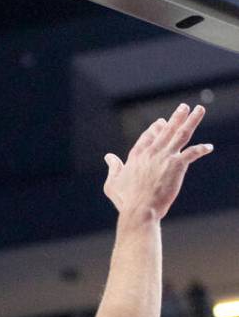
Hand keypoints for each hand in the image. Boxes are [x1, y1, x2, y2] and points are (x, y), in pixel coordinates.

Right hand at [103, 104, 212, 220]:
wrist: (140, 209)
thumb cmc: (125, 200)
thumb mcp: (112, 183)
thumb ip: (113, 167)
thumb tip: (108, 157)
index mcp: (136, 156)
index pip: (147, 137)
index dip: (154, 128)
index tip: (161, 121)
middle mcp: (151, 152)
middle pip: (166, 130)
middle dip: (175, 117)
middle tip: (183, 107)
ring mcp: (164, 157)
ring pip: (180, 134)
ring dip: (191, 121)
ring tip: (199, 110)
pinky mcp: (176, 165)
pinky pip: (192, 153)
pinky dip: (201, 149)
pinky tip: (209, 147)